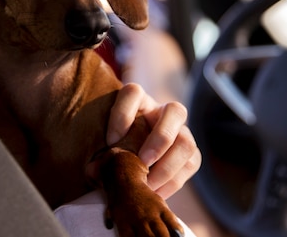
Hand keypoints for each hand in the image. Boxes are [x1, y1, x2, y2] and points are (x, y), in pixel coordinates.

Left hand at [107, 83, 200, 198]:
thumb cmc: (110, 148)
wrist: (126, 163)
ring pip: (187, 142)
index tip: (110, 141)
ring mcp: (180, 132)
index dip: (122, 115)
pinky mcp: (190, 154)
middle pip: (175, 111)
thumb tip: (95, 170)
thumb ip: (101, 150)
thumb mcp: (103, 143)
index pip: (134, 92)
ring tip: (147, 185)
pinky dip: (172, 182)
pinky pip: (191, 165)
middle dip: (160, 139)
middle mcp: (162, 112)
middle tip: (142, 161)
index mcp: (137, 101)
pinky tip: (154, 193)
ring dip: (167, 167)